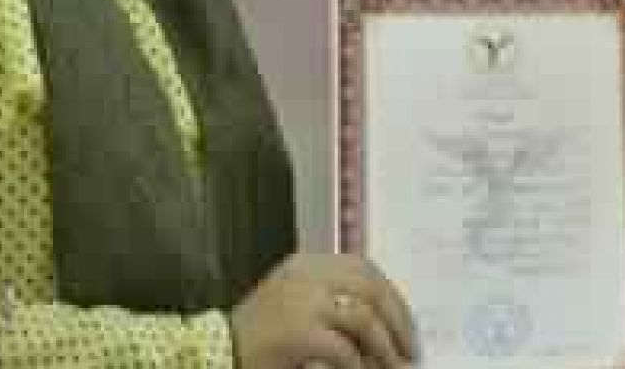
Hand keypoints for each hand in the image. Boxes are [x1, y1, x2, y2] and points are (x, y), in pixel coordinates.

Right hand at [231, 253, 416, 368]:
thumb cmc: (256, 336)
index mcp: (306, 264)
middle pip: (371, 289)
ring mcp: (302, 302)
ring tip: (395, 367)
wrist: (215, 353)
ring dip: (386, 348)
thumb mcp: (294, 304)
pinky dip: (360, 366)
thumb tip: (383, 322)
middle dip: (398, 321)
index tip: (405, 322)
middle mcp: (306, 276)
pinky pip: (345, 350)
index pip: (363, 269)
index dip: (391, 296)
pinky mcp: (299, 333)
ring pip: (365, 319)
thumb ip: (331, 302)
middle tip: (409, 349)